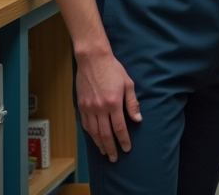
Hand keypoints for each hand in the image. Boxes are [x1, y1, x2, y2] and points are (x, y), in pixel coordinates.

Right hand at [74, 47, 141, 162]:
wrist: (92, 60)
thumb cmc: (113, 69)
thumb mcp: (128, 84)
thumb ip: (132, 103)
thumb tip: (138, 119)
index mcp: (114, 103)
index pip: (119, 128)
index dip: (123, 140)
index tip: (127, 149)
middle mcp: (100, 108)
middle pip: (105, 134)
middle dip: (111, 148)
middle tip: (115, 158)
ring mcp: (88, 108)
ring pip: (93, 132)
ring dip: (99, 144)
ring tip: (105, 152)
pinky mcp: (81, 106)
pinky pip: (85, 124)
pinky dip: (90, 134)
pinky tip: (94, 138)